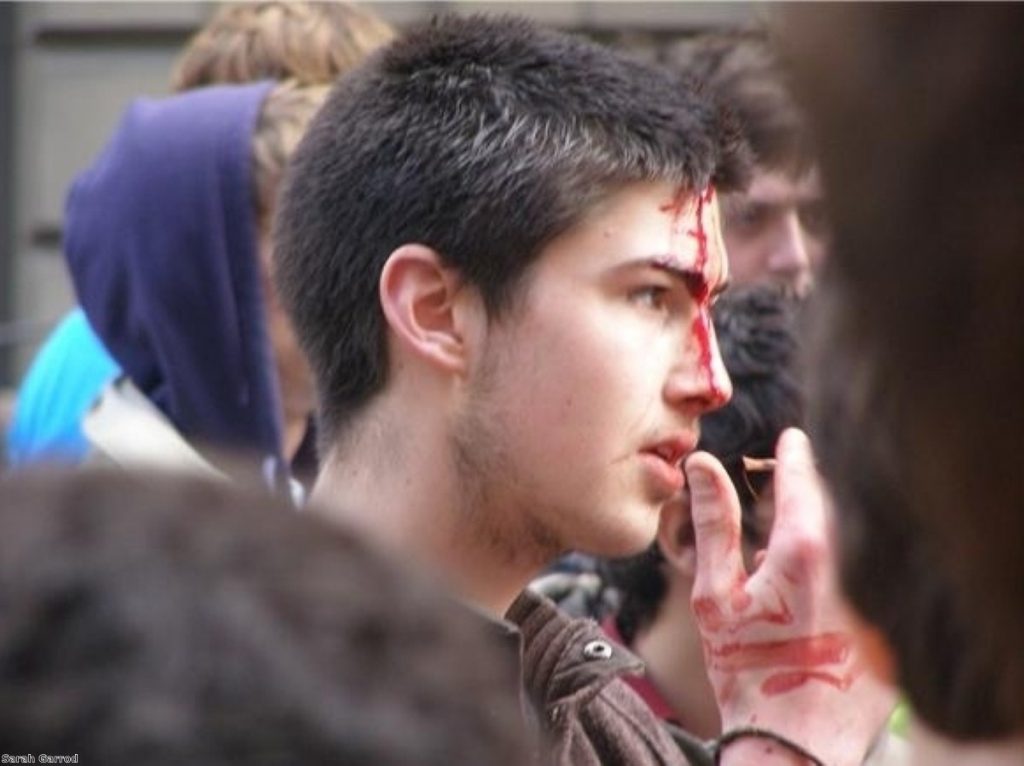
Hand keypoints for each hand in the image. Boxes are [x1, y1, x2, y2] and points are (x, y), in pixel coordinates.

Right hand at [686, 428, 894, 765]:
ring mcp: (877, 593)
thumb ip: (712, 523)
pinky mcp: (892, 621)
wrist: (792, 741)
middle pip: (839, 503)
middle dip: (815, 489)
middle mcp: (852, 565)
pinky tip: (818, 592)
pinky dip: (848, 565)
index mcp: (804, 551)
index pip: (804, 478)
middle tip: (791, 485)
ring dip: (831, 528)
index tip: (792, 437)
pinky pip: (873, 573)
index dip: (795, 453)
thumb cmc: (744, 668)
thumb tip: (702, 465)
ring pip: (858, 537)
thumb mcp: (714, 593)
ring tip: (795, 547)